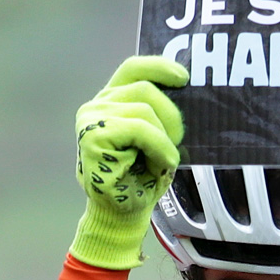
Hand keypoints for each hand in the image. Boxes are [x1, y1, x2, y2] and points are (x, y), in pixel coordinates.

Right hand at [69, 56, 187, 268]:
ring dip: (165, 140)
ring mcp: (91, 119)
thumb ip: (161, 114)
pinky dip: (158, 147)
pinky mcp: (92, 135)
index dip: (158, 66)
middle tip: (175, 144)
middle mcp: (97, 105)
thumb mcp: (157, 139)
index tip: (184, 77)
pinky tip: (158, 164)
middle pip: (146, 89)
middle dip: (171, 117)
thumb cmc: (141, 178)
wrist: (122, 212)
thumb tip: (187, 92)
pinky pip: (141, 129)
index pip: (133, 69)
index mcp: (112, 101)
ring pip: (146, 110)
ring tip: (160, 162)